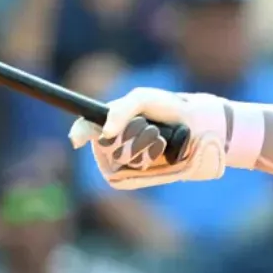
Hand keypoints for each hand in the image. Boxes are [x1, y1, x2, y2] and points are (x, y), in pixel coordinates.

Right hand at [68, 88, 233, 189]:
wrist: (195, 125)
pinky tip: (161, 149)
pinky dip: (150, 154)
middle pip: (107, 143)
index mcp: (112, 121)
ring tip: (158, 136)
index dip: (80, 133)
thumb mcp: (142, 99)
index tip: (77, 140)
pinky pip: (136, 167)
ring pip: (123, 156)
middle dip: (129, 133)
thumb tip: (105, 133)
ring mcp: (130, 158)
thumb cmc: (167, 107)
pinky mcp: (143, 172)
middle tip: (148, 126)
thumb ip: (121, 109)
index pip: (87, 128)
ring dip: (143, 143)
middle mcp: (118, 141)